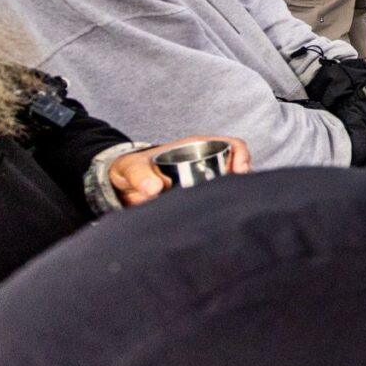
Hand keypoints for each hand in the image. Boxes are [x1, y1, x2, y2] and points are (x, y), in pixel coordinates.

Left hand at [107, 136, 251, 204]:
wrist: (123, 187)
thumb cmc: (131, 169)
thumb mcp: (132, 168)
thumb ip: (140, 177)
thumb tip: (155, 189)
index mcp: (196, 147)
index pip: (233, 146)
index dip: (242, 156)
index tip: (240, 171)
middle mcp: (206, 163)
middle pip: (238, 169)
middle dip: (242, 182)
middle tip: (235, 197)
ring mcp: (204, 181)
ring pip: (229, 187)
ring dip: (232, 197)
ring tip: (227, 210)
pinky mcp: (200, 199)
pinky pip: (217, 202)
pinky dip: (221, 210)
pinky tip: (217, 219)